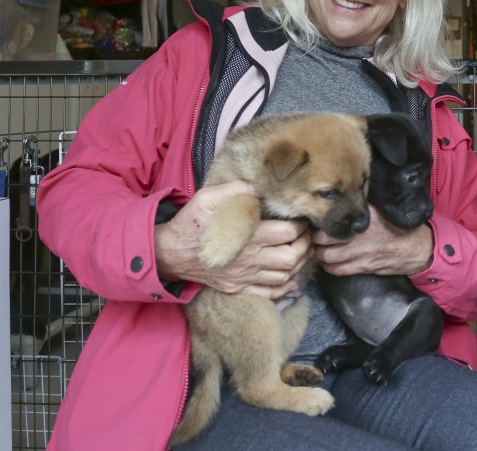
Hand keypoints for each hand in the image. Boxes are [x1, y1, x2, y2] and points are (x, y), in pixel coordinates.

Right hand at [155, 181, 311, 298]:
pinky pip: (268, 293)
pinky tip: (290, 278)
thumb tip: (259, 184)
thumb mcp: (208, 198)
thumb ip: (236, 190)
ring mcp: (245, 276)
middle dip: (305, 245)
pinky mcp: (238, 287)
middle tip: (306, 235)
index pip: (288, 233)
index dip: (300, 226)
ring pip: (284, 276)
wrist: (169, 253)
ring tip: (301, 251)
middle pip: (291, 257)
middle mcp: (250, 259)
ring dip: (298, 264)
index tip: (301, 218)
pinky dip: (284, 287)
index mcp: (248, 236)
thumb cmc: (191, 223)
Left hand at [312, 207, 432, 276]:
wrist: (418, 248)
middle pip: (322, 239)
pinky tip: (330, 262)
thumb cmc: (398, 227)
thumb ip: (362, 208)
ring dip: (320, 254)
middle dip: (314, 239)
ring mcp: (361, 253)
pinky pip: (338, 270)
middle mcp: (360, 235)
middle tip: (313, 237)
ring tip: (320, 250)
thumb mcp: (380, 211)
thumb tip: (342, 201)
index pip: (332, 218)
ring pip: (327, 257)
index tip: (316, 220)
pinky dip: (330, 267)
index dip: (319, 221)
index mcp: (364, 217)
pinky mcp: (364, 267)